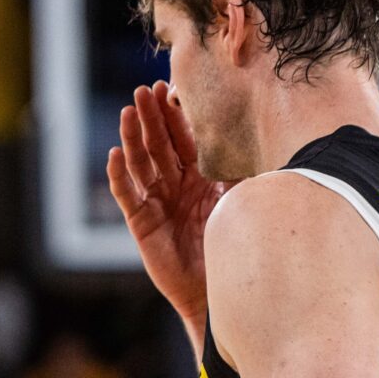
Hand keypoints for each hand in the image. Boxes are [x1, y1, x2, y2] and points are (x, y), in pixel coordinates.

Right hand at [107, 81, 224, 332]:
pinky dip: (119, 175)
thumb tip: (264, 137)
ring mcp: (155, 202)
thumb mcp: (242, 201)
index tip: (170, 88)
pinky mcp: (141, 223)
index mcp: (198, 178)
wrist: (219, 289)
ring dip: (132, 136)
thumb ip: (244, 172)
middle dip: (150, 117)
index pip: (182, 138)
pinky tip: (114, 154)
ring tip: (127, 111)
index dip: (175, 115)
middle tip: (143, 90)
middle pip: (158, 144)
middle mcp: (174, 186)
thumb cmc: (232, 247)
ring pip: (140, 162)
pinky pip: (127, 194)